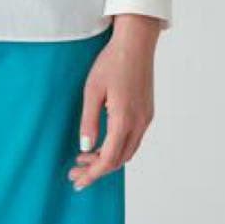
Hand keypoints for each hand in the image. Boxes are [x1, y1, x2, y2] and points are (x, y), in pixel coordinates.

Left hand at [68, 15, 159, 190]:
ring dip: (108, 159)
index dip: (92, 173)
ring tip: (85, 158)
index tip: (78, 180)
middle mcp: (139, 123)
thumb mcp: (92, 90)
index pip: (108, 159)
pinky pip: (133, 139)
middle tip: (76, 171)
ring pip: (128, 151)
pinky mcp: (147, 111)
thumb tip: (85, 147)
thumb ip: (89, 121)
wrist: (136, 43)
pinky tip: (103, 141)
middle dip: (97, 169)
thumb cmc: (112, 61)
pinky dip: (118, 147)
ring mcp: (146, 118)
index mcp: (124, 119)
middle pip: (119, 160)